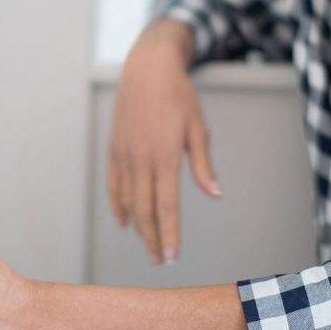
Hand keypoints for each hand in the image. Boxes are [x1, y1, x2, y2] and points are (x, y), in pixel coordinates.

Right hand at [108, 23, 221, 265]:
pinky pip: (114, 185)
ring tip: (147, 246)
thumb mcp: (198, 128)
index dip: (170, 234)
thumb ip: (204, 165)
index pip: (167, 206)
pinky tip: (124, 221)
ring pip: (127, 201)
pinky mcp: (115, 149)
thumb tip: (215, 195)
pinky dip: (118, 205)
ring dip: (137, 227)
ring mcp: (125, 155)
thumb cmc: (179, 96)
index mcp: (166, 156)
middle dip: (153, 239)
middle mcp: (141, 159)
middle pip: (144, 210)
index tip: (172, 256)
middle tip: (160, 261)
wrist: (147, 68)